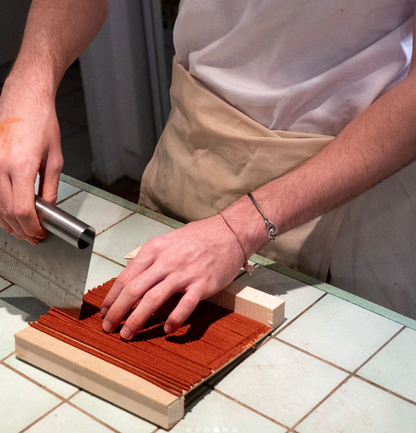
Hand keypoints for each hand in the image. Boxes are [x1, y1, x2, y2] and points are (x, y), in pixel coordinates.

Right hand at [0, 84, 62, 243]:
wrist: (25, 100)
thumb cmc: (42, 124)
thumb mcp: (55, 159)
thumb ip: (50, 188)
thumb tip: (49, 209)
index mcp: (21, 166)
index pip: (22, 210)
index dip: (32, 227)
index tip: (40, 233)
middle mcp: (0, 167)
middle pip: (6, 212)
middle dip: (21, 230)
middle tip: (34, 237)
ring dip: (8, 223)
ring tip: (23, 230)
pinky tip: (9, 215)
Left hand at [101, 214, 245, 338]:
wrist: (229, 232)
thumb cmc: (199, 237)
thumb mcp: (168, 242)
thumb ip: (151, 260)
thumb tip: (133, 281)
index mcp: (154, 249)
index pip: (125, 277)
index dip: (112, 298)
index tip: (106, 311)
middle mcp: (166, 261)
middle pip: (134, 290)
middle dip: (117, 312)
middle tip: (109, 328)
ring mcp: (184, 273)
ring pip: (153, 299)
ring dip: (137, 320)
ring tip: (128, 334)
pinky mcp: (202, 284)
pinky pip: (185, 305)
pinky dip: (174, 319)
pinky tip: (167, 329)